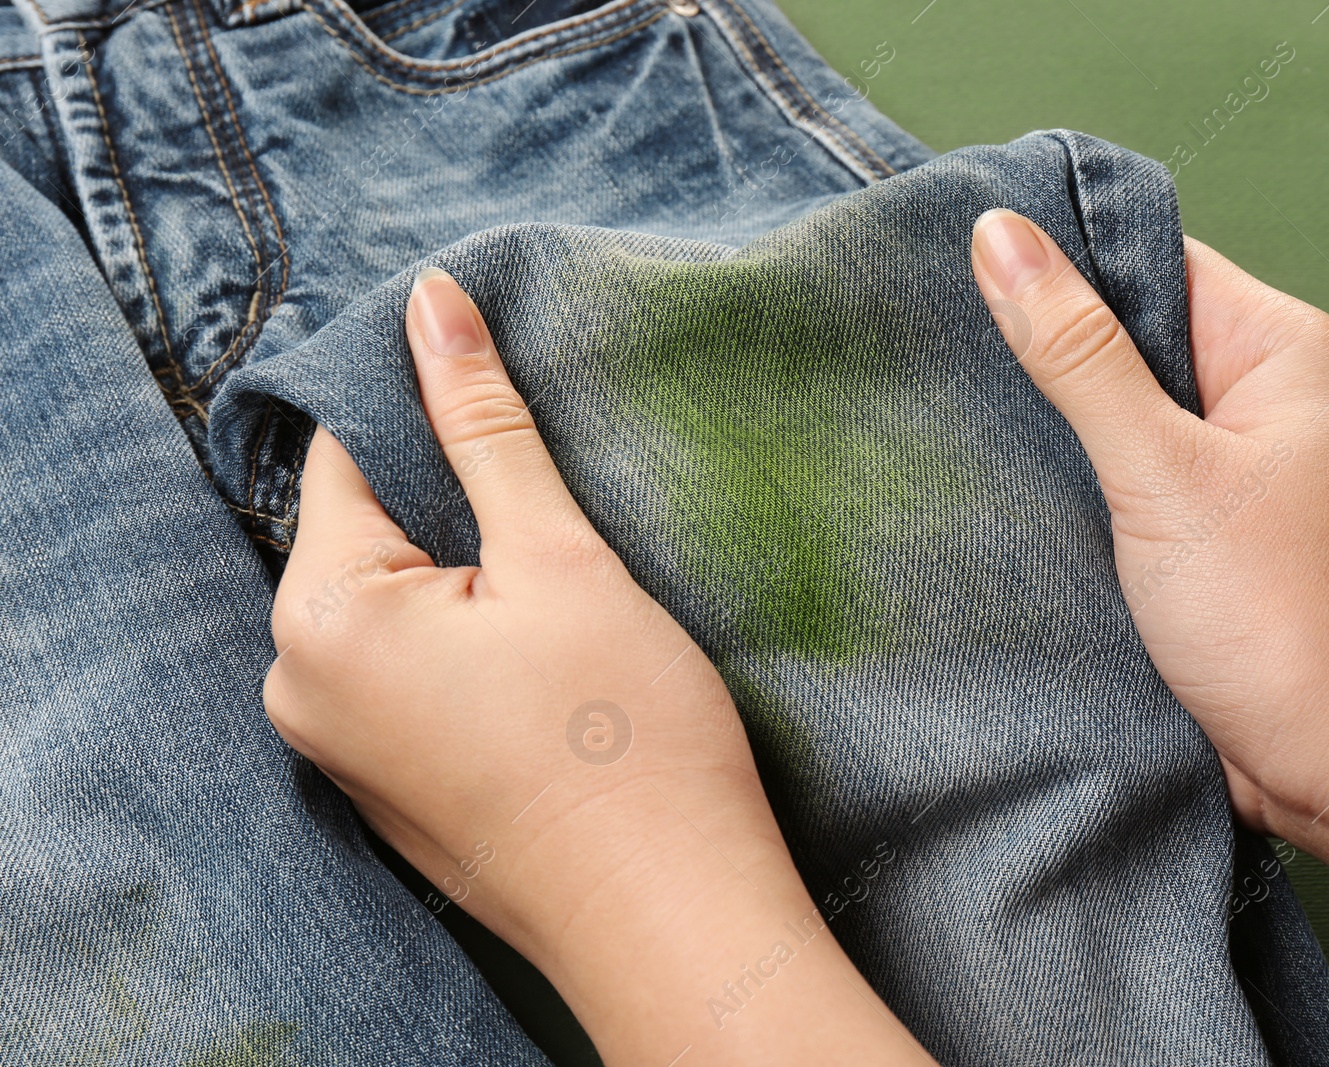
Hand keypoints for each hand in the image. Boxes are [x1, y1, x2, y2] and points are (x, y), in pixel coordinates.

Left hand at [264, 268, 930, 1064]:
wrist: (668, 916)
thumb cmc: (624, 740)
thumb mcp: (557, 557)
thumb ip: (482, 424)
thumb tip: (431, 301)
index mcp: (322, 616)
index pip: (345, 451)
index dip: (426, 408)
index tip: (502, 397)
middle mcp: (298, 685)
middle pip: (364, 529)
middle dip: (452, 501)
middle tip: (556, 519)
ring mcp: (338, 746)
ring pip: (393, 600)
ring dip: (466, 574)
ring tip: (561, 596)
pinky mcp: (386, 784)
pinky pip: (405, 670)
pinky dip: (463, 641)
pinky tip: (544, 663)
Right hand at [970, 208, 1328, 825]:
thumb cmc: (1285, 618)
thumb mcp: (1162, 472)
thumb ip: (1078, 354)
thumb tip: (1001, 239)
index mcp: (1277, 348)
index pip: (1150, 261)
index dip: (1059, 259)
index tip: (958, 262)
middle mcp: (1261, 397)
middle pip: (1128, 337)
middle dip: (1043, 348)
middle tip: (936, 347)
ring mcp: (1232, 470)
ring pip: (1117, 415)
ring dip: (1051, 425)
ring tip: (956, 416)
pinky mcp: (1202, 535)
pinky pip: (1122, 482)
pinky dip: (1070, 486)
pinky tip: (1006, 489)